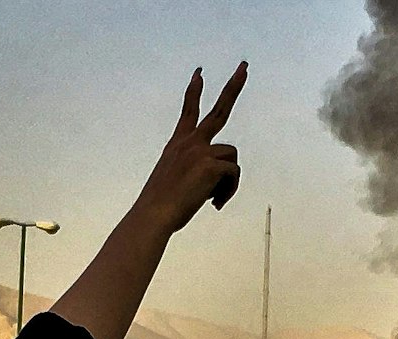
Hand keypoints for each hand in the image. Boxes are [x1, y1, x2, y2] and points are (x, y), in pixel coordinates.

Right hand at [134, 62, 246, 232]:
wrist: (153, 214)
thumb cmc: (161, 207)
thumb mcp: (174, 181)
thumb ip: (194, 172)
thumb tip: (215, 181)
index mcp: (177, 144)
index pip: (189, 111)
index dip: (195, 91)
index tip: (199, 72)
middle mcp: (189, 142)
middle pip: (219, 110)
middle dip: (233, 86)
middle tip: (244, 66)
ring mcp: (200, 151)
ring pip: (232, 158)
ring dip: (228, 181)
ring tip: (213, 199)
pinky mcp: (211, 165)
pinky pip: (233, 175)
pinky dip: (229, 191)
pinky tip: (215, 204)